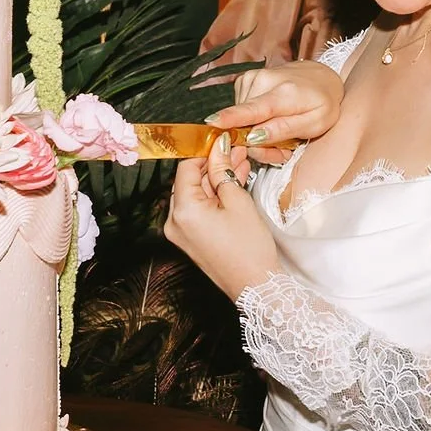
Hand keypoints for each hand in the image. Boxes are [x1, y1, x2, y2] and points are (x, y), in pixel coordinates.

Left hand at [163, 134, 281, 300]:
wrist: (256, 286)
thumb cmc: (249, 249)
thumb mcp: (238, 201)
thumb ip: (223, 170)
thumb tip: (218, 147)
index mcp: (183, 211)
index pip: (187, 168)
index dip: (206, 153)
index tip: (224, 144)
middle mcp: (174, 222)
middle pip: (190, 181)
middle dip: (213, 166)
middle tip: (236, 151)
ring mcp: (181, 232)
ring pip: (196, 195)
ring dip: (216, 180)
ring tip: (240, 164)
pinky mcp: (190, 239)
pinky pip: (199, 210)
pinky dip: (214, 198)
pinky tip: (233, 184)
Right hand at [209, 60, 343, 166]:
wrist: (323, 77)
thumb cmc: (323, 102)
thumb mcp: (316, 123)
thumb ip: (284, 130)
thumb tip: (254, 137)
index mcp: (284, 93)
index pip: (252, 109)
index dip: (230, 119)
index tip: (212, 123)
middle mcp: (264, 81)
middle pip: (244, 124)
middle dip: (258, 145)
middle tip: (282, 150)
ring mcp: (253, 78)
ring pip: (241, 119)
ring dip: (257, 134)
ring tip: (280, 133)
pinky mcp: (246, 80)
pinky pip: (242, 110)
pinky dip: (253, 121)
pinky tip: (269, 120)